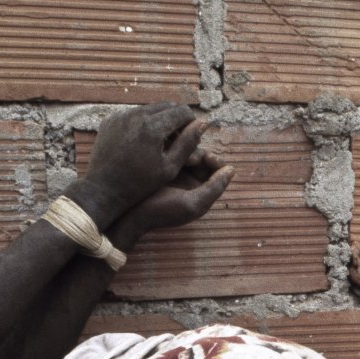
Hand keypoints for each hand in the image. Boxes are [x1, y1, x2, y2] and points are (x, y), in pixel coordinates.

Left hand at [68, 103, 205, 227]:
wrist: (103, 190)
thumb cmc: (139, 184)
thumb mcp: (170, 167)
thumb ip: (187, 143)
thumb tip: (202, 124)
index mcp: (153, 127)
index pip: (182, 111)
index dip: (191, 122)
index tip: (190, 136)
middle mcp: (136, 115)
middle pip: (167, 105)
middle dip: (176, 119)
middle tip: (177, 139)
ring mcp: (121, 116)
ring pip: (150, 109)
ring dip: (160, 120)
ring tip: (160, 142)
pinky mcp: (110, 120)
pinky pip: (133, 114)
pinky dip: (142, 123)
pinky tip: (141, 143)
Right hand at [106, 146, 234, 248]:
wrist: (127, 213)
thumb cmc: (161, 211)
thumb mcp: (193, 204)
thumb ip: (215, 188)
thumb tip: (231, 170)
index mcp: (200, 191)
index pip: (216, 170)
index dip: (215, 161)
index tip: (207, 158)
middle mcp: (188, 181)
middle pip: (202, 158)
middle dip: (199, 153)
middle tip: (190, 156)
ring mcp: (173, 172)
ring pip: (186, 151)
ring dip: (185, 148)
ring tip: (178, 152)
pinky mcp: (158, 164)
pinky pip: (171, 149)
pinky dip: (172, 145)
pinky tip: (166, 145)